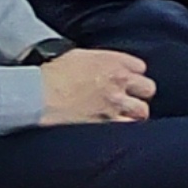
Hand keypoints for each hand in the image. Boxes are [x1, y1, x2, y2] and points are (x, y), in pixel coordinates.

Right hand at [37, 48, 154, 125]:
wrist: (39, 94)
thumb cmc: (52, 74)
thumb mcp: (78, 57)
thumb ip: (99, 62)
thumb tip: (102, 67)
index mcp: (112, 62)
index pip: (140, 68)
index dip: (134, 76)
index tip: (127, 82)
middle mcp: (119, 82)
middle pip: (148, 89)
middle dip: (140, 95)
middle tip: (129, 101)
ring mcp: (115, 104)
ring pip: (142, 111)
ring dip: (135, 114)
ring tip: (125, 117)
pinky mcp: (108, 123)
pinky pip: (128, 128)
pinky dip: (125, 130)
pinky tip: (118, 131)